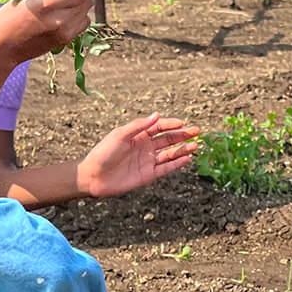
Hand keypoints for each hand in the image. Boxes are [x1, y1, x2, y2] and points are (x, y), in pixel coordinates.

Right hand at [0, 0, 95, 63]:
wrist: (3, 47)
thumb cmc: (8, 18)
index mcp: (46, 4)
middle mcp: (59, 20)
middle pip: (87, 3)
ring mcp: (64, 33)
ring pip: (87, 16)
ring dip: (82, 7)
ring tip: (72, 3)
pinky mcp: (64, 42)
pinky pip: (81, 27)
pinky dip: (79, 19)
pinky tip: (68, 15)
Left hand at [76, 115, 201, 198]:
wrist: (94, 176)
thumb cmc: (103, 152)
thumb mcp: (120, 135)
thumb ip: (139, 126)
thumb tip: (156, 115)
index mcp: (138, 135)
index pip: (159, 127)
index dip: (171, 124)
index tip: (183, 123)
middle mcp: (145, 147)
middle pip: (168, 139)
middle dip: (182, 135)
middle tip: (197, 131)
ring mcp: (148, 161)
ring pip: (170, 154)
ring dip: (183, 149)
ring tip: (196, 145)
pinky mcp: (148, 175)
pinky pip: (166, 169)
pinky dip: (177, 164)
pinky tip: (187, 159)